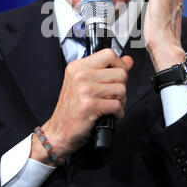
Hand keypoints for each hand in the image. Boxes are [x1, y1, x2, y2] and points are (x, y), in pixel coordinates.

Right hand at [30, 49, 132, 163]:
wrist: (58, 131)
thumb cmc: (71, 109)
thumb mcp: (85, 84)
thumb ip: (108, 70)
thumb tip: (128, 60)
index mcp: (78, 67)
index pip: (109, 54)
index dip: (120, 65)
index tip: (118, 76)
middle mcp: (80, 75)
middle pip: (120, 73)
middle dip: (121, 87)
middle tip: (111, 96)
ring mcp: (84, 90)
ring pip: (121, 90)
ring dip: (120, 102)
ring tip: (109, 106)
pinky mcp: (89, 106)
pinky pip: (117, 106)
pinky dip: (118, 114)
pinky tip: (108, 116)